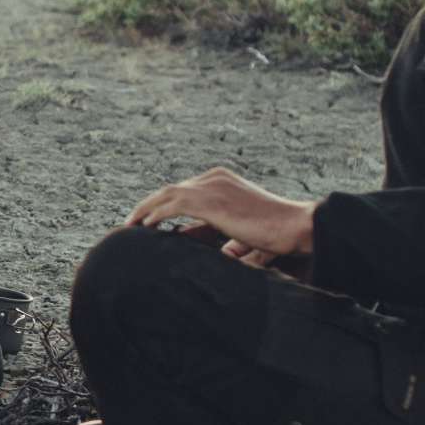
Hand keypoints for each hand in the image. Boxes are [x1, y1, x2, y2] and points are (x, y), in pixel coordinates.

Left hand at [124, 166, 315, 268]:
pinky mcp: (211, 201)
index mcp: (222, 179)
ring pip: (167, 195)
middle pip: (172, 189)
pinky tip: (144, 226)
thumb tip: (207, 247)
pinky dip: (155, 214)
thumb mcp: (241, 230)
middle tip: (132, 221)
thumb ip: (220, 235)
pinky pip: (173, 205)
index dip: (163, 203)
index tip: (148, 218)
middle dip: (150, 205)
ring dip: (146, 209)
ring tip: (130, 225)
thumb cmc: (276, 232)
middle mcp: (214, 178)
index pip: (184, 189)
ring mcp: (212, 186)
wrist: (295, 225)